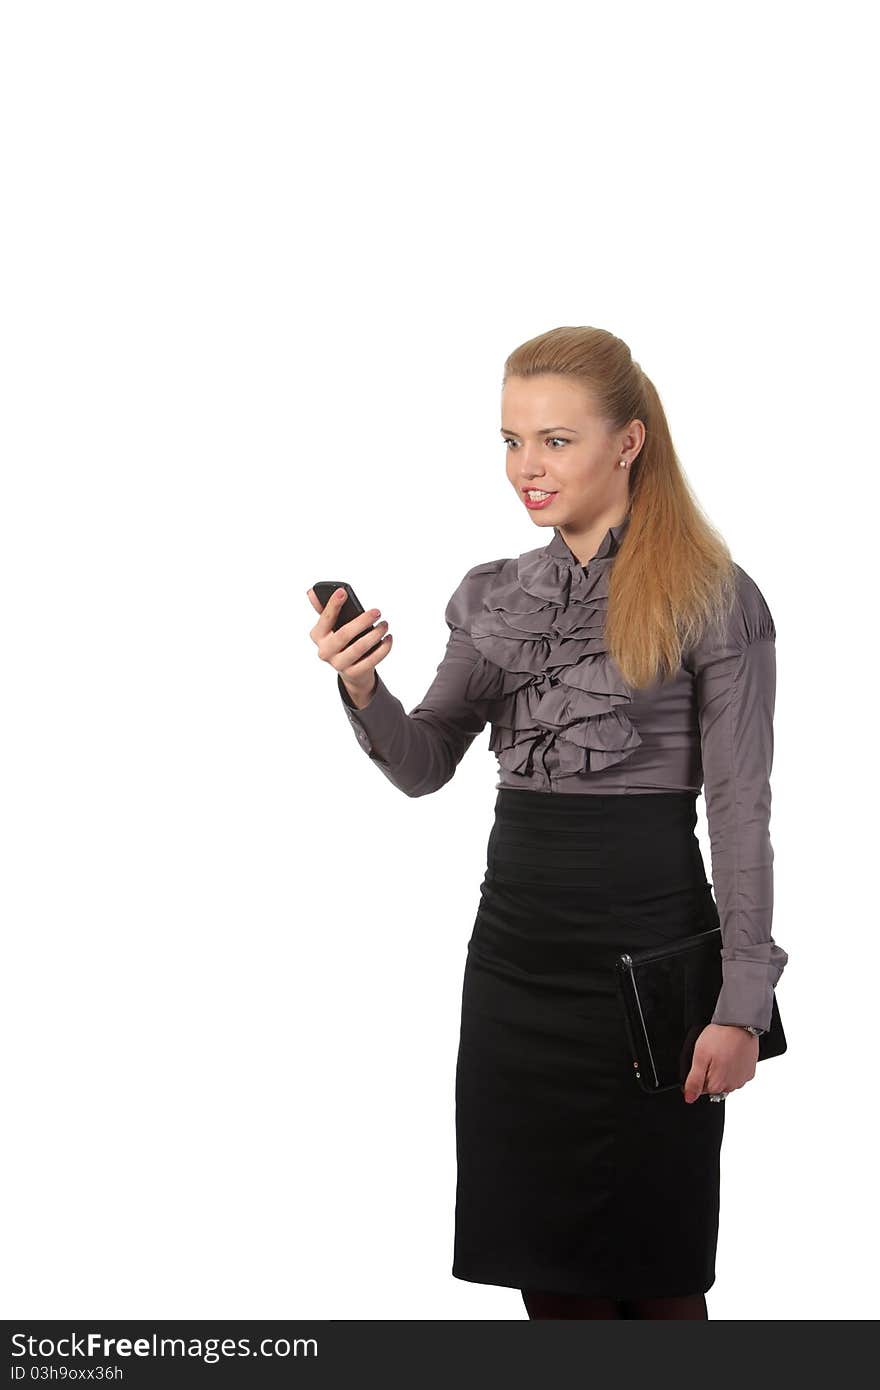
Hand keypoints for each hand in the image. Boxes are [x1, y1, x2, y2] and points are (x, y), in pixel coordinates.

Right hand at [306, 586, 392, 703]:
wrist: (352, 670)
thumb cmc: (343, 642)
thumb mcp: (333, 626)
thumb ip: (325, 609)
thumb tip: (311, 592)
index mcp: (318, 635)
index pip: (325, 618)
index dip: (333, 604)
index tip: (343, 591)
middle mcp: (324, 651)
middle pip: (344, 634)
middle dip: (362, 621)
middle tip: (377, 612)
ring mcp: (338, 664)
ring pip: (359, 647)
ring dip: (375, 634)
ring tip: (385, 625)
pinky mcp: (353, 673)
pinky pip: (371, 660)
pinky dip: (383, 649)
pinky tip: (388, 639)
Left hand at [682, 1023, 758, 1102]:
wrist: (740, 1024)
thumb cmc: (720, 1037)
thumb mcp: (700, 1057)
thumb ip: (694, 1080)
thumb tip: (689, 1098)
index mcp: (717, 1085)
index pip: (701, 1088)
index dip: (699, 1073)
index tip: (702, 1060)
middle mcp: (732, 1086)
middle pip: (714, 1085)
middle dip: (710, 1072)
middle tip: (712, 1054)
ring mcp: (742, 1079)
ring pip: (726, 1080)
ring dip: (722, 1070)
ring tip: (722, 1052)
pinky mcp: (750, 1071)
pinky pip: (737, 1073)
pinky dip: (733, 1066)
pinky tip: (731, 1054)